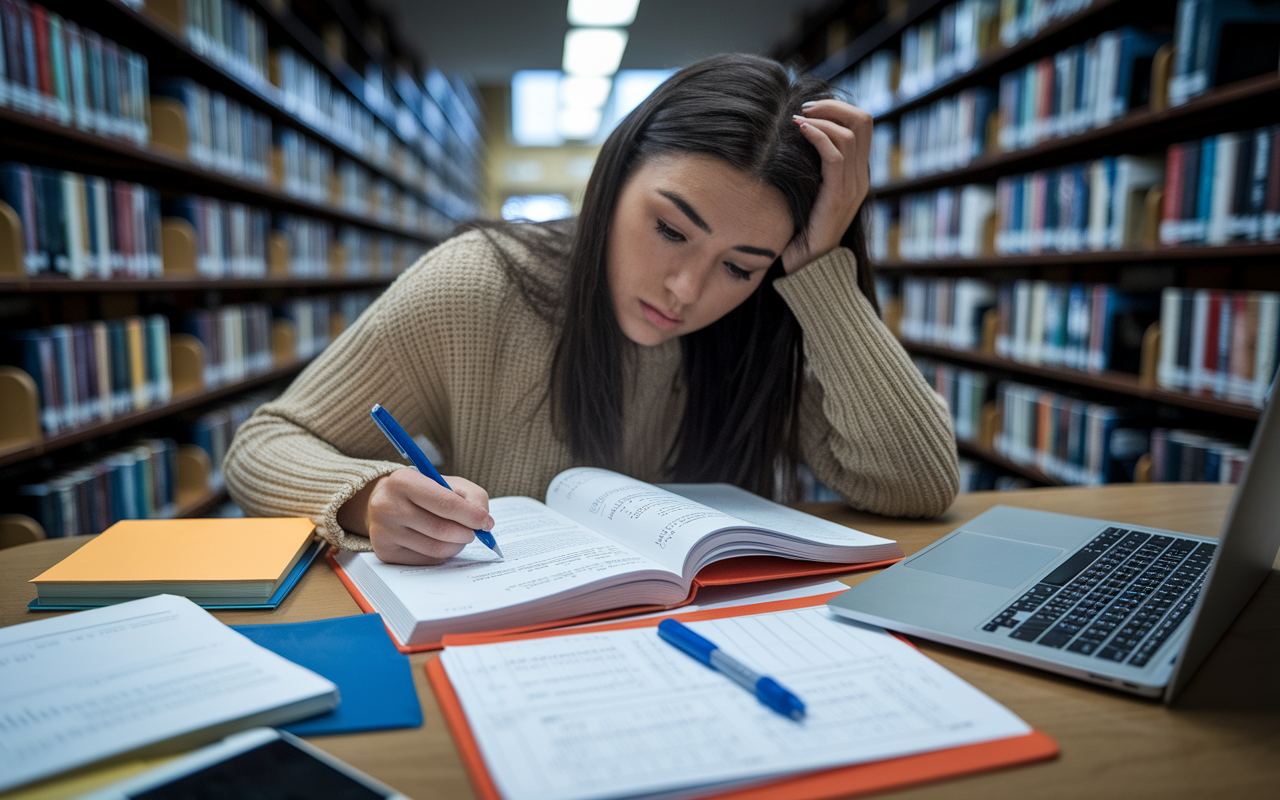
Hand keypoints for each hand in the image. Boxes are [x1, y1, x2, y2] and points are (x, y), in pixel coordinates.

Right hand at [338, 469, 492, 564]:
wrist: (385, 503)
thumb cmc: (423, 492)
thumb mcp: (448, 482)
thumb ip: (472, 497)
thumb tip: (484, 523)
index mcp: (403, 481)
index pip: (446, 503)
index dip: (471, 515)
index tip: (486, 523)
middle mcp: (387, 506)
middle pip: (441, 529)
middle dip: (466, 533)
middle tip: (474, 533)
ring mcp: (383, 532)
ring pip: (435, 549)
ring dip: (456, 546)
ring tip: (458, 537)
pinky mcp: (385, 552)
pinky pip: (425, 561)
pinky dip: (441, 555)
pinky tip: (439, 543)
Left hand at [779, 99, 872, 274]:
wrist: (807, 268)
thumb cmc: (800, 229)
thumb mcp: (809, 190)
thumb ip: (812, 167)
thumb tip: (794, 134)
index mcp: (858, 174)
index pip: (862, 124)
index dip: (838, 107)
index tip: (809, 108)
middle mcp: (860, 178)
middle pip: (862, 121)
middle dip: (832, 106)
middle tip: (804, 108)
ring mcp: (852, 188)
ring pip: (850, 134)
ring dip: (822, 119)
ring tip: (796, 120)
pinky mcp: (837, 198)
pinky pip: (834, 156)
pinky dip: (817, 136)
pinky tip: (799, 132)